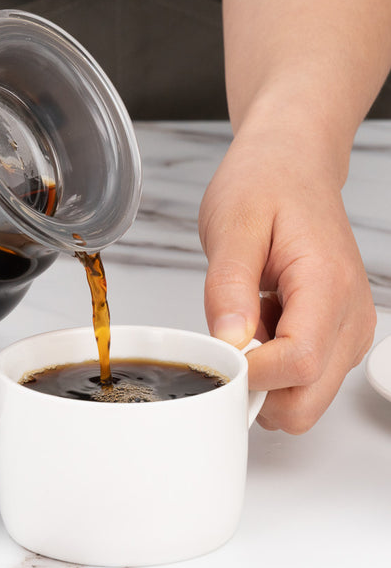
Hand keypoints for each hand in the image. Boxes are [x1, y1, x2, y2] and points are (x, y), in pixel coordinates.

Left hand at [199, 124, 375, 432]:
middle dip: (257, 389)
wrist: (290, 166)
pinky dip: (272, 365)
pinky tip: (261, 322)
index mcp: (327, 286)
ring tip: (249, 320)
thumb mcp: (231, 227)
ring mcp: (348, 330)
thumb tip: (229, 343)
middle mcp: (350, 317)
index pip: (299, 364)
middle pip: (307, 401)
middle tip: (226, 343)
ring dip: (264, 375)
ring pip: (303, 398)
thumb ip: (229, 288)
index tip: (218, 350)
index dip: (250, 372)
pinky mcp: (337, 335)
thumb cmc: (264, 185)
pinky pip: (301, 378)